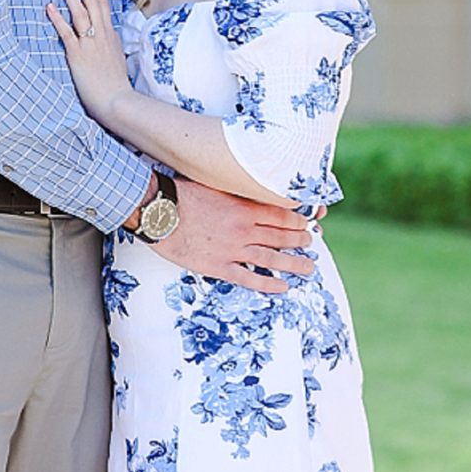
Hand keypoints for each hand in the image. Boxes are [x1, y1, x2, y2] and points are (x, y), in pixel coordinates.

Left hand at [46, 0, 132, 122]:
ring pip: (80, 12)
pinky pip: (66, 33)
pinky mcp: (79, 55)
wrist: (118, 101)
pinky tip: (50, 7)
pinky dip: (58, 18)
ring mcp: (90, 44)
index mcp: (111, 35)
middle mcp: (102, 35)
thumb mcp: (116, 60)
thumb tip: (104, 41)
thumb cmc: (117, 86)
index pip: (103, 3)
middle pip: (92, 1)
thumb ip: (109, 47)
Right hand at [151, 176, 316, 294]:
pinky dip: (268, 284)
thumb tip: (247, 186)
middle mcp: (243, 229)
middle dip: (300, 240)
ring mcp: (232, 250)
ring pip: (271, 259)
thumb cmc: (181, 194)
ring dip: (293, 263)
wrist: (159, 212)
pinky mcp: (218, 266)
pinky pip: (249, 279)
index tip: (307, 223)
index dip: (298, 220)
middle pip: (281, 236)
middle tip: (310, 242)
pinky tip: (282, 287)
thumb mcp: (214, 184)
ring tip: (308, 267)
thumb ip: (234, 191)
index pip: (281, 215)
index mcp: (243, 208)